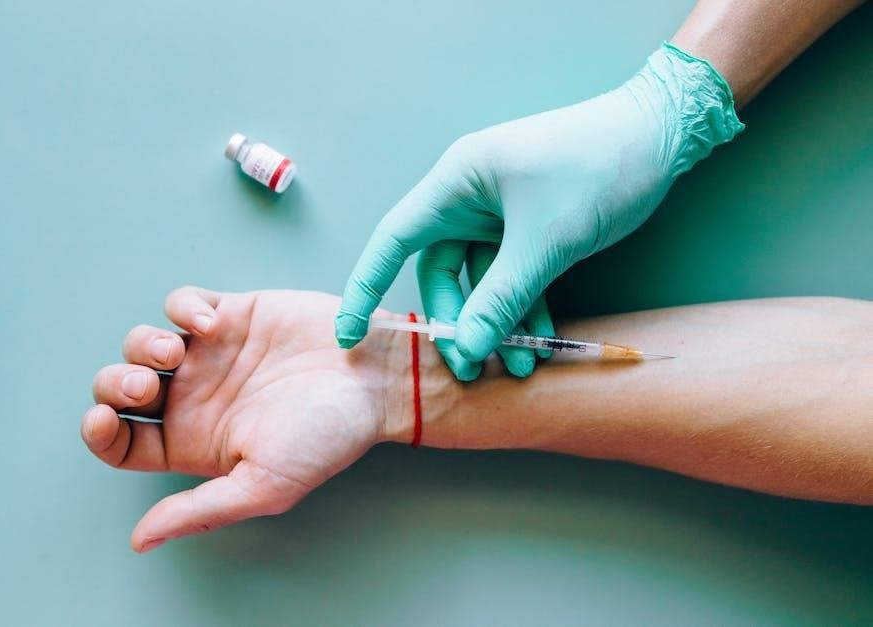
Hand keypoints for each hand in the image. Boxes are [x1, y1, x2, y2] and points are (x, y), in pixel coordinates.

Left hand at [82, 286, 423, 551]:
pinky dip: (182, 309)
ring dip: (142, 344)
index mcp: (196, 442)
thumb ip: (201, 510)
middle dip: (114, 384)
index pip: (124, 441)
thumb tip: (142, 540)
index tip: (102, 419)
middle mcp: (197, 398)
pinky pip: (183, 303)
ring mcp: (212, 353)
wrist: (375, 378)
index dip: (100, 431)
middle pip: (121, 389)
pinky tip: (207, 325)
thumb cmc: (329, 435)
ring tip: (173, 352)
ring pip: (143, 342)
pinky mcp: (233, 313)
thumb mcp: (264, 485)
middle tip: (143, 385)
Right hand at [336, 43, 742, 379]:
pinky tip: (541, 339)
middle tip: (474, 366)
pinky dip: (523, 308)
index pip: (394, 241)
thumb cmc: (597, 167)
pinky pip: (514, 277)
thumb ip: (502, 298)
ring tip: (518, 366)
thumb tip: (469, 348)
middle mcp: (470, 199)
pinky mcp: (530, 230)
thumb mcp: (545, 240)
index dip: (366, 287)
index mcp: (457, 184)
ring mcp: (501, 216)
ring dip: (496, 323)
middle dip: (457, 322)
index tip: (351, 334)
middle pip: (442, 273)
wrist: (661, 136)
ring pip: (481, 282)